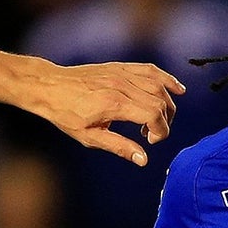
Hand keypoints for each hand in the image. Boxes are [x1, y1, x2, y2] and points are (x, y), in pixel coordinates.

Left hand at [31, 61, 184, 165]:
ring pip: (158, 85)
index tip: (150, 141)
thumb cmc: (66, 114)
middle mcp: (121, 85)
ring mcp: (121, 73)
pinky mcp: (120, 67)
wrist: (50, 87)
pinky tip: (177, 89)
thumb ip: (119, 147)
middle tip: (151, 134)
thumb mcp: (89, 137)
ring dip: (167, 103)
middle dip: (164, 120)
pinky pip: (150, 70)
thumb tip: (143, 160)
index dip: (161, 131)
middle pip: (160, 101)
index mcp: (114, 104)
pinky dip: (166, 79)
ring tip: (159, 118)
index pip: (153, 115)